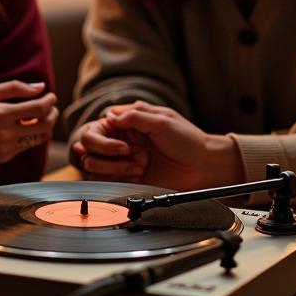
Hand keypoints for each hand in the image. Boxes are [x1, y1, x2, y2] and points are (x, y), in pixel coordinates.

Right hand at [0, 81, 58, 169]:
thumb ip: (14, 88)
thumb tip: (40, 87)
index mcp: (0, 114)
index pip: (39, 108)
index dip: (50, 101)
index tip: (50, 96)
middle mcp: (5, 133)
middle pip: (46, 126)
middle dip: (53, 114)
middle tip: (49, 107)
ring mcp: (6, 148)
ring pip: (39, 138)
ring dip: (45, 126)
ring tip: (39, 117)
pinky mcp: (4, 157)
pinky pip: (26, 146)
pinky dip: (30, 135)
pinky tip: (21, 127)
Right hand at [74, 101, 242, 188]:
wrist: (202, 167)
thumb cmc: (187, 140)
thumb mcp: (163, 120)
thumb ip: (135, 116)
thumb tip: (109, 115)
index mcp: (131, 122)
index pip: (101, 125)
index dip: (104, 138)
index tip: (122, 145)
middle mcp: (124, 140)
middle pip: (92, 147)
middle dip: (111, 154)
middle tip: (133, 155)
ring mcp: (124, 159)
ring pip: (95, 164)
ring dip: (116, 167)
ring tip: (140, 166)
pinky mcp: (128, 177)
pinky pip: (107, 180)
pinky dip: (119, 179)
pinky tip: (138, 176)